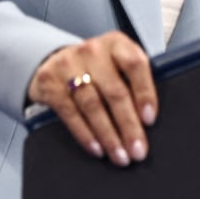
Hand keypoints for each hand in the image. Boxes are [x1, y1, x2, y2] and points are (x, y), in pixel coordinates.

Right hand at [27, 31, 156, 166]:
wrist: (56, 61)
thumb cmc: (98, 68)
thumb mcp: (117, 64)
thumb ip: (134, 82)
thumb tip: (148, 121)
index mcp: (116, 43)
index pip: (135, 64)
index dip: (144, 93)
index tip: (149, 119)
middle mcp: (92, 50)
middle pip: (115, 91)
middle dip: (128, 126)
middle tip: (137, 150)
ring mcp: (68, 64)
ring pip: (93, 105)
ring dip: (108, 136)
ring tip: (120, 155)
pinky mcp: (50, 82)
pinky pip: (70, 113)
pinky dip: (85, 134)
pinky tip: (97, 148)